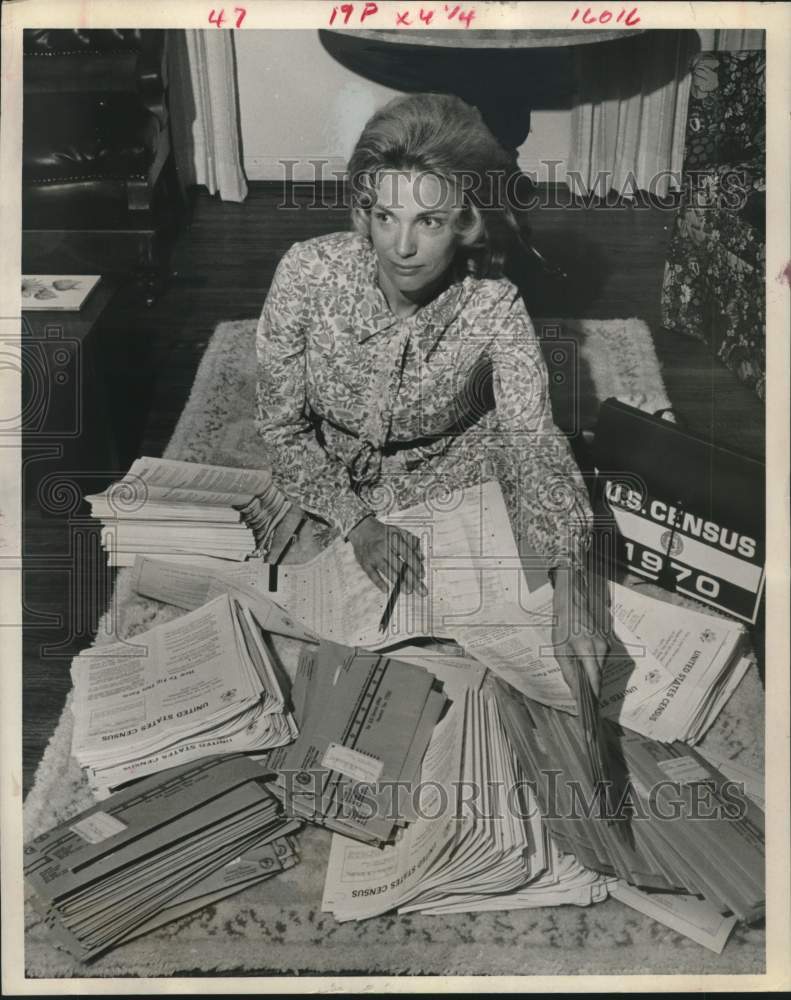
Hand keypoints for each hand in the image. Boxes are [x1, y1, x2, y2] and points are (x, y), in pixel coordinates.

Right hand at [348, 515, 425, 595]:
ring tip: (408, 590)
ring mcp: (373, 556)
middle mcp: (383, 548)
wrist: (361, 529)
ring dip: (398, 582)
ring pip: (387, 571)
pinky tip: (386, 589)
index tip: (422, 575)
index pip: (407, 554)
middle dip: (411, 578)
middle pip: (399, 565)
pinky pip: (372, 574)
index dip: (415, 565)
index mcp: (393, 539)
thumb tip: (421, 557)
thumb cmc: (382, 532)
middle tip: (419, 588)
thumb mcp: (398, 531)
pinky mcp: (365, 563)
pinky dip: (379, 582)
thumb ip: (411, 542)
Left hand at [551, 565, 609, 698]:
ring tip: (583, 689)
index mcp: (588, 649)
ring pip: (601, 669)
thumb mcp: (559, 649)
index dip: (593, 697)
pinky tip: (586, 671)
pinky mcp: (608, 643)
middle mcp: (602, 648)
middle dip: (592, 691)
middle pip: (599, 677)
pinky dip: (594, 668)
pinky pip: (602, 661)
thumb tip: (575, 692)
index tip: (590, 712)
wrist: (573, 601)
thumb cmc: (563, 624)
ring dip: (593, 678)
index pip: (595, 680)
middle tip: (585, 706)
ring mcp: (607, 645)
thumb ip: (568, 671)